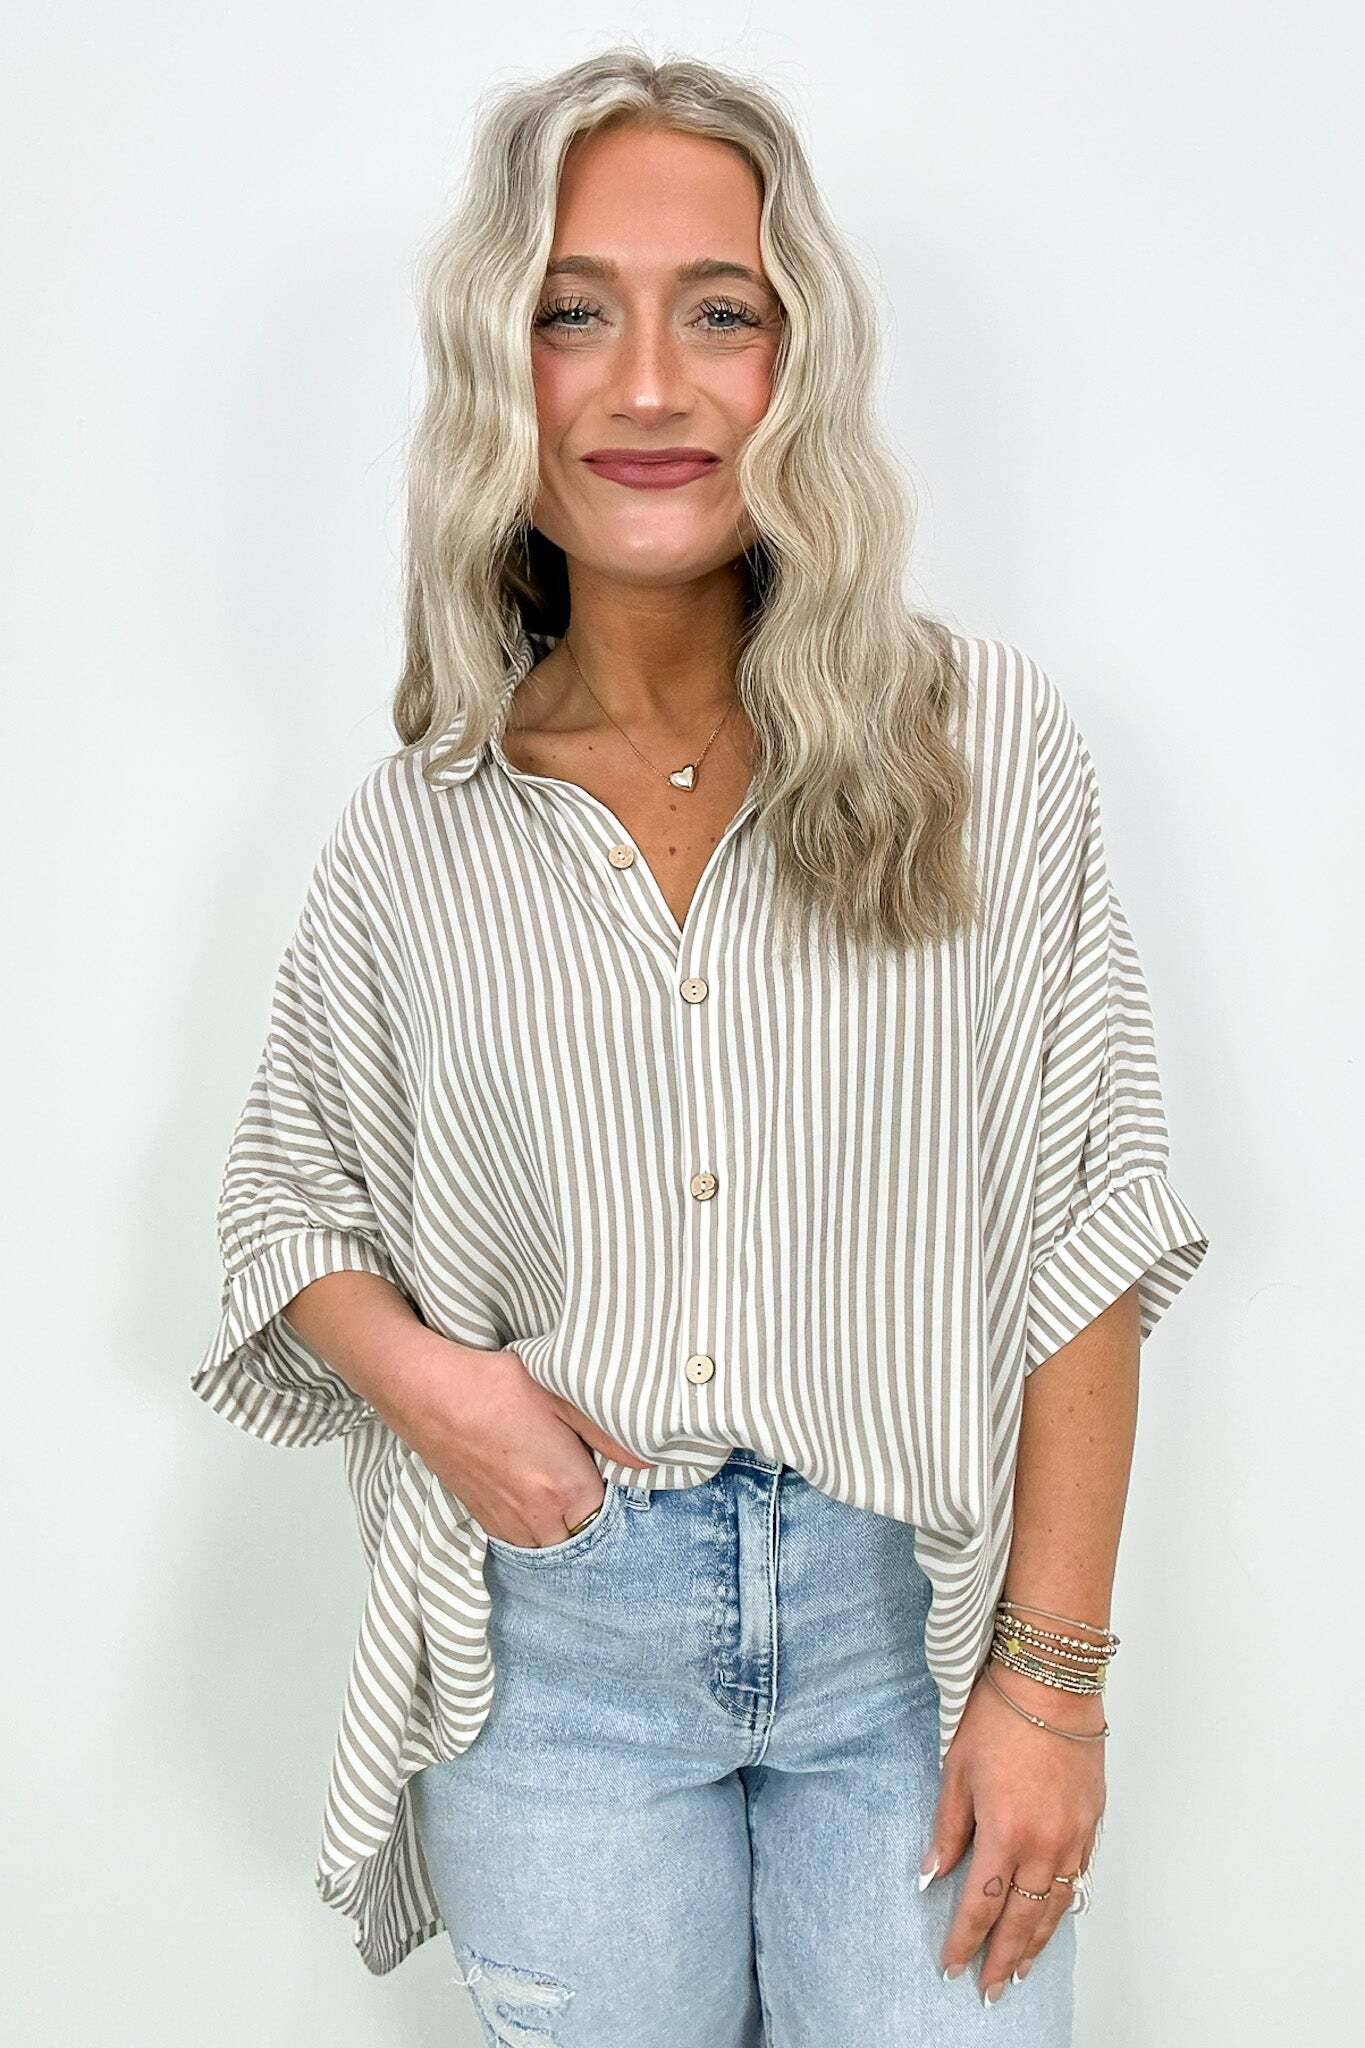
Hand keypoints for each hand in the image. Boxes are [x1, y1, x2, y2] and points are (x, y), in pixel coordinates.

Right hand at [405, 1342, 647, 1546]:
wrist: (429, 1393)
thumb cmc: (497, 1388)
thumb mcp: (562, 1398)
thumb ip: (609, 1435)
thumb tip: (648, 1462)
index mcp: (567, 1491)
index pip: (610, 1520)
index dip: (617, 1500)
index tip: (614, 1479)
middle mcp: (538, 1520)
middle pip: (580, 1539)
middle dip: (590, 1519)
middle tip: (590, 1483)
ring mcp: (507, 1524)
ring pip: (548, 1545)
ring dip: (560, 1528)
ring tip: (560, 1490)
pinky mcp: (482, 1518)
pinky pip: (519, 1539)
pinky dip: (532, 1527)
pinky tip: (532, 1497)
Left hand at [925, 1663, 1104, 2004]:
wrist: (1052, 1680)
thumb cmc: (999, 1716)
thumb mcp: (956, 1769)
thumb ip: (947, 1828)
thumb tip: (931, 1874)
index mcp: (1006, 1833)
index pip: (982, 1906)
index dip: (965, 1942)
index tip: (952, 1968)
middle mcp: (1045, 1845)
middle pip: (1024, 1920)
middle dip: (1003, 1959)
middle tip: (989, 1989)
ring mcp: (1075, 1836)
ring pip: (1056, 1908)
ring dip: (1037, 1944)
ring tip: (1019, 1970)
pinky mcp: (1092, 1822)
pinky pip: (1079, 1879)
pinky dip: (1063, 1907)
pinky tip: (1053, 1919)